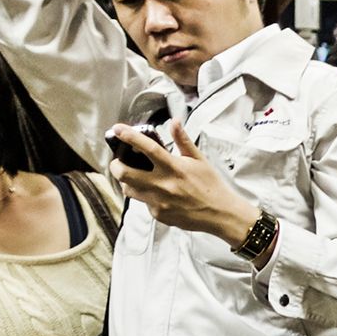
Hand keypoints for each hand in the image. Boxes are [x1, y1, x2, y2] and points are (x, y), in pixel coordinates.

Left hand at [110, 117, 260, 245]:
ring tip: (136, 177)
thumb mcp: (199, 159)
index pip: (148, 148)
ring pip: (128, 189)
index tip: (117, 129)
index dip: (130, 137)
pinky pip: (143, 203)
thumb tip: (174, 122)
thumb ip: (182, 140)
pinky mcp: (159, 214)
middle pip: (124, 173)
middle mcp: (163, 184)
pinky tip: (158, 194)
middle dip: (116, 165)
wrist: (220, 214)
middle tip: (119, 162)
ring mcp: (159, 201)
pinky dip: (146, 196)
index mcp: (174, 167)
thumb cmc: (211, 185)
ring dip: (127, 181)